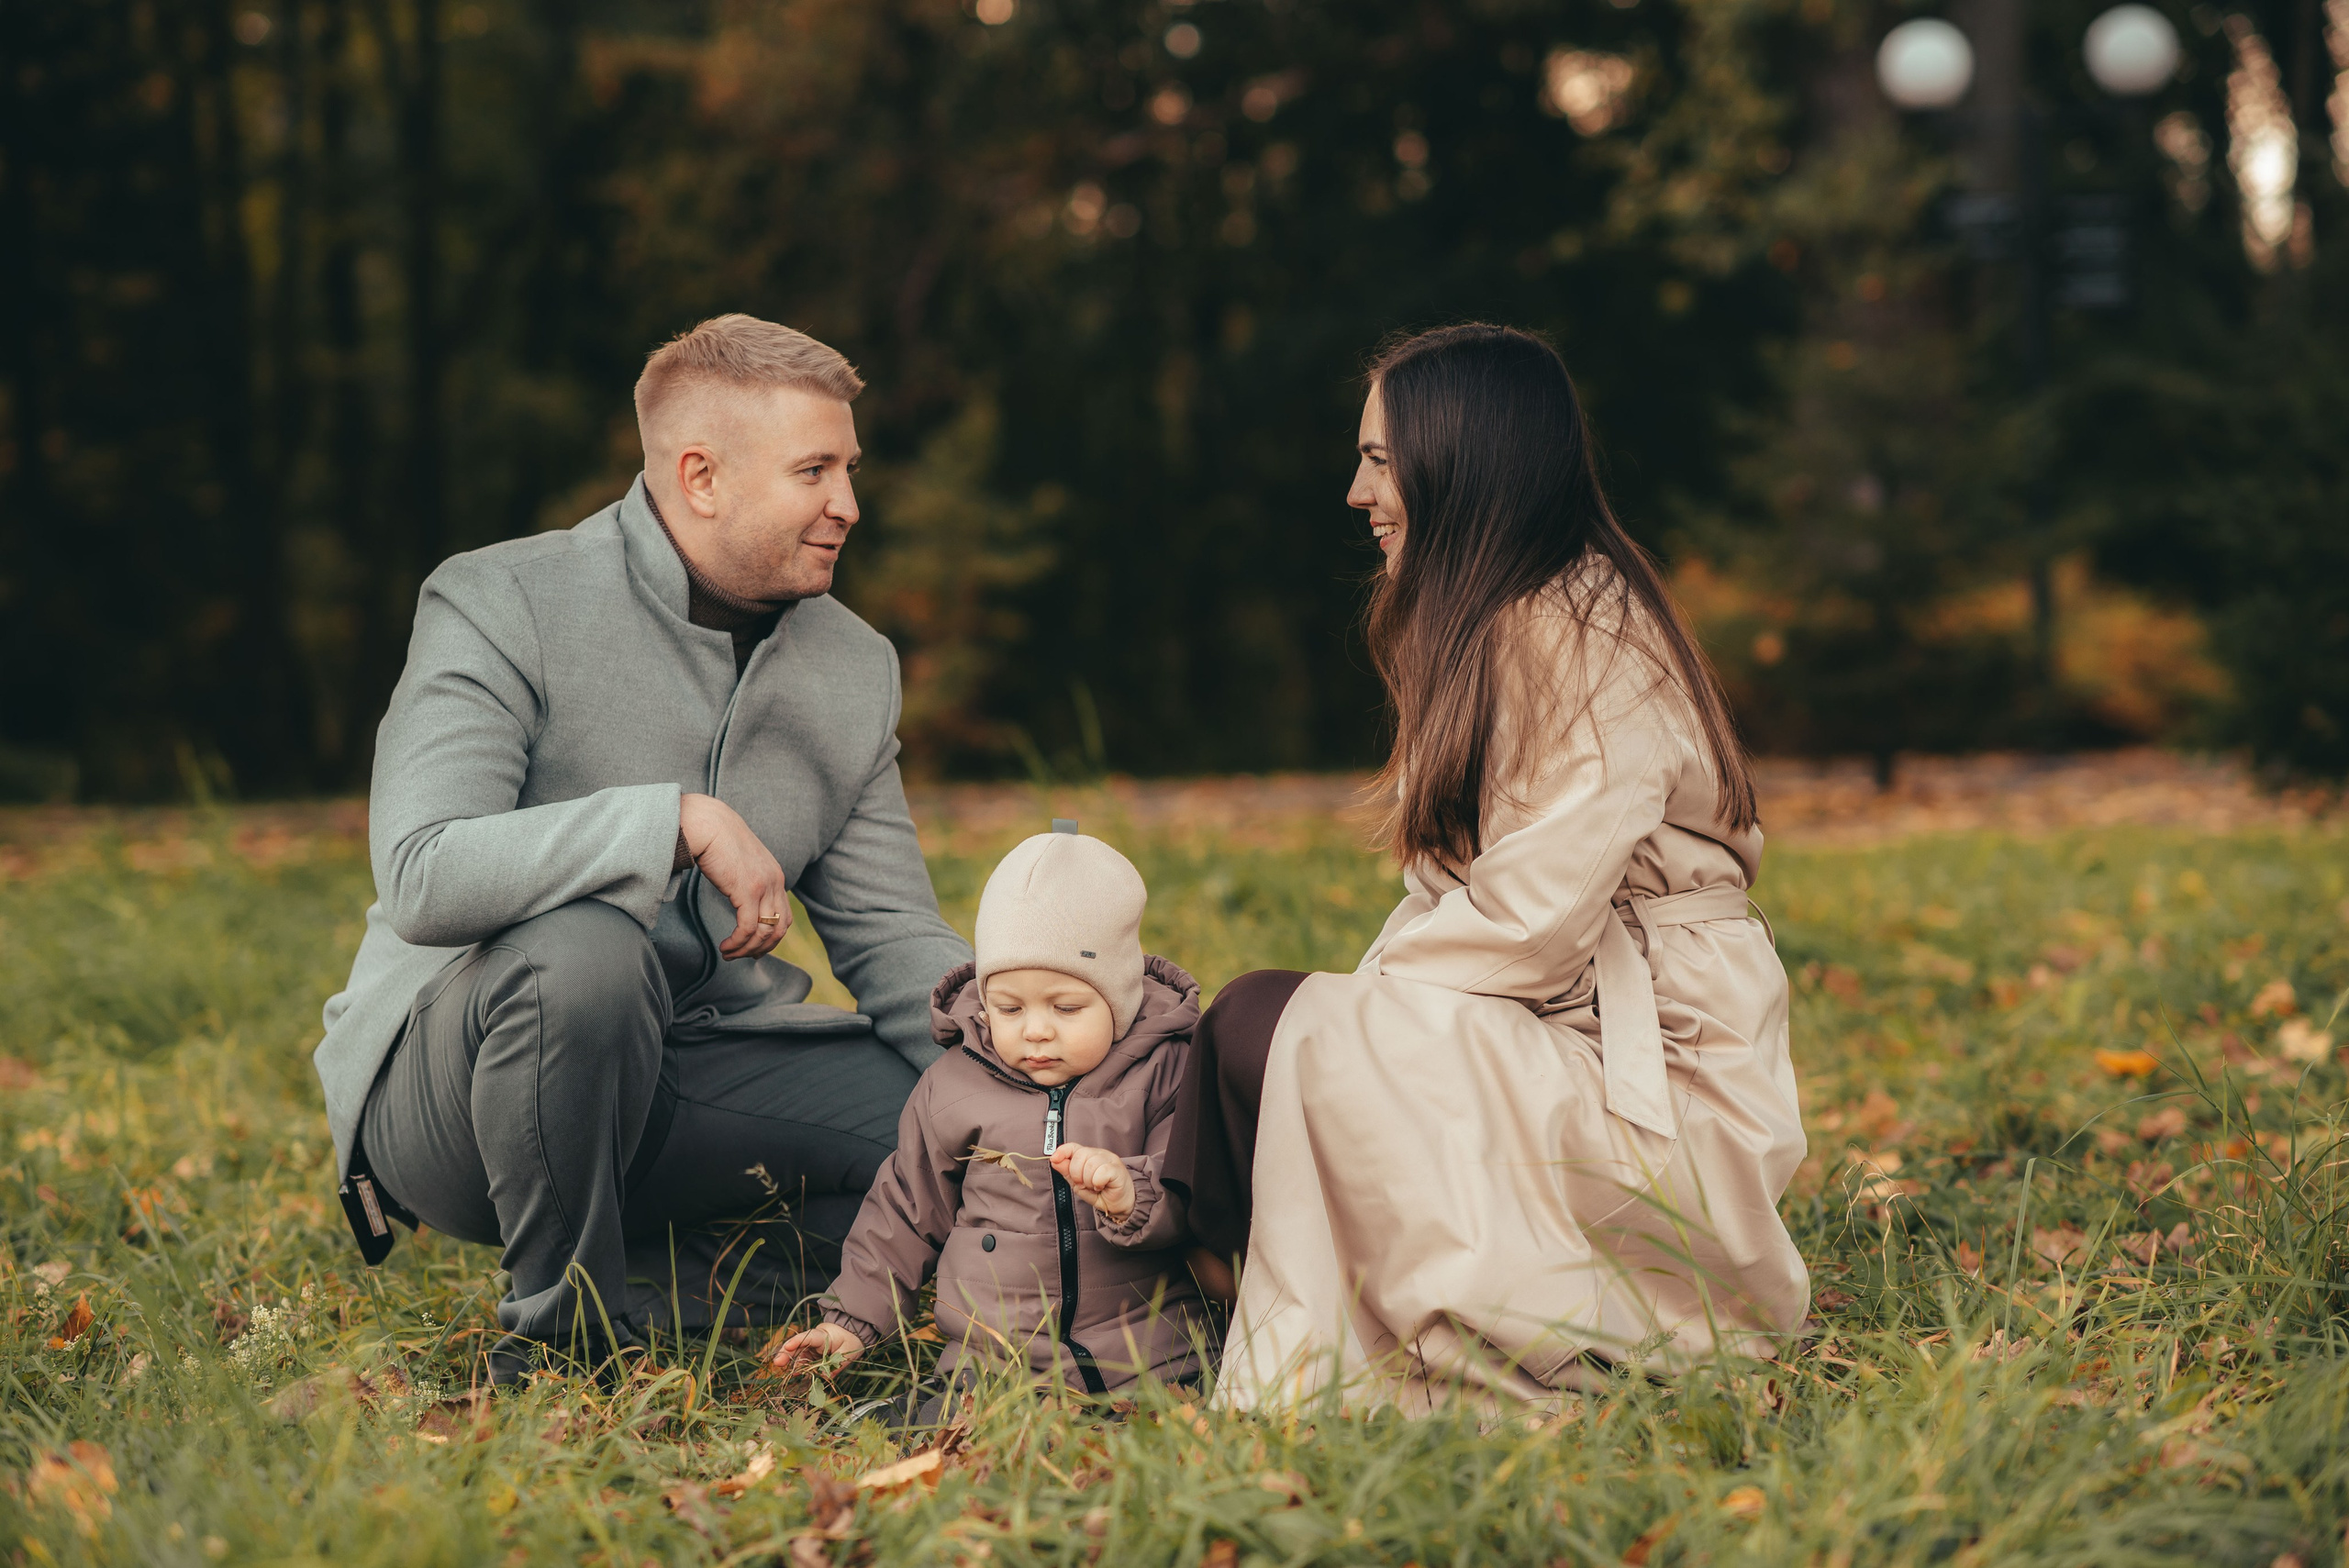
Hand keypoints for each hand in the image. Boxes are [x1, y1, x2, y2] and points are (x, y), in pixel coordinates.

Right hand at [681, 793, 790, 959]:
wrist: (708, 823)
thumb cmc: (717, 840)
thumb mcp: (742, 862)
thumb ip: (748, 879)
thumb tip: (740, 898)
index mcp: (776, 876)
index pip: (785, 918)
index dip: (771, 939)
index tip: (753, 949)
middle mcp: (776, 882)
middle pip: (779, 930)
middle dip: (761, 949)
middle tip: (741, 956)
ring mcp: (763, 887)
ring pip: (764, 933)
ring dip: (745, 950)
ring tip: (728, 954)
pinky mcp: (747, 890)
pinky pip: (747, 928)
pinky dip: (737, 943)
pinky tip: (725, 946)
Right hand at [771, 1322, 863, 1370]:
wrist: (853, 1334)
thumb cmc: (851, 1339)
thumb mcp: (849, 1350)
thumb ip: (838, 1362)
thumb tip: (827, 1376)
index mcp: (824, 1335)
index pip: (809, 1336)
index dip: (797, 1341)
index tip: (787, 1346)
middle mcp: (815, 1340)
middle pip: (799, 1345)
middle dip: (787, 1353)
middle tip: (777, 1363)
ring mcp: (813, 1347)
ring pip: (800, 1354)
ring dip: (792, 1363)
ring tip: (787, 1373)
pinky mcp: (813, 1355)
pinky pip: (805, 1361)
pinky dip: (800, 1367)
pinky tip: (795, 1373)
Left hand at [1049, 1143, 1134, 1220]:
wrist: (1119, 1205)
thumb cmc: (1101, 1193)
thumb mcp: (1079, 1184)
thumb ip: (1067, 1172)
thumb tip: (1054, 1160)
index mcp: (1089, 1156)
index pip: (1073, 1146)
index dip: (1062, 1151)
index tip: (1054, 1159)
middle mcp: (1099, 1154)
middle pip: (1080, 1155)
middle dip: (1076, 1174)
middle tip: (1084, 1184)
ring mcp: (1110, 1160)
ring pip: (1090, 1164)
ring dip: (1088, 1181)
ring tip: (1094, 1187)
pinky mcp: (1117, 1168)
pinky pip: (1101, 1172)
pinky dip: (1098, 1183)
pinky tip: (1101, 1187)